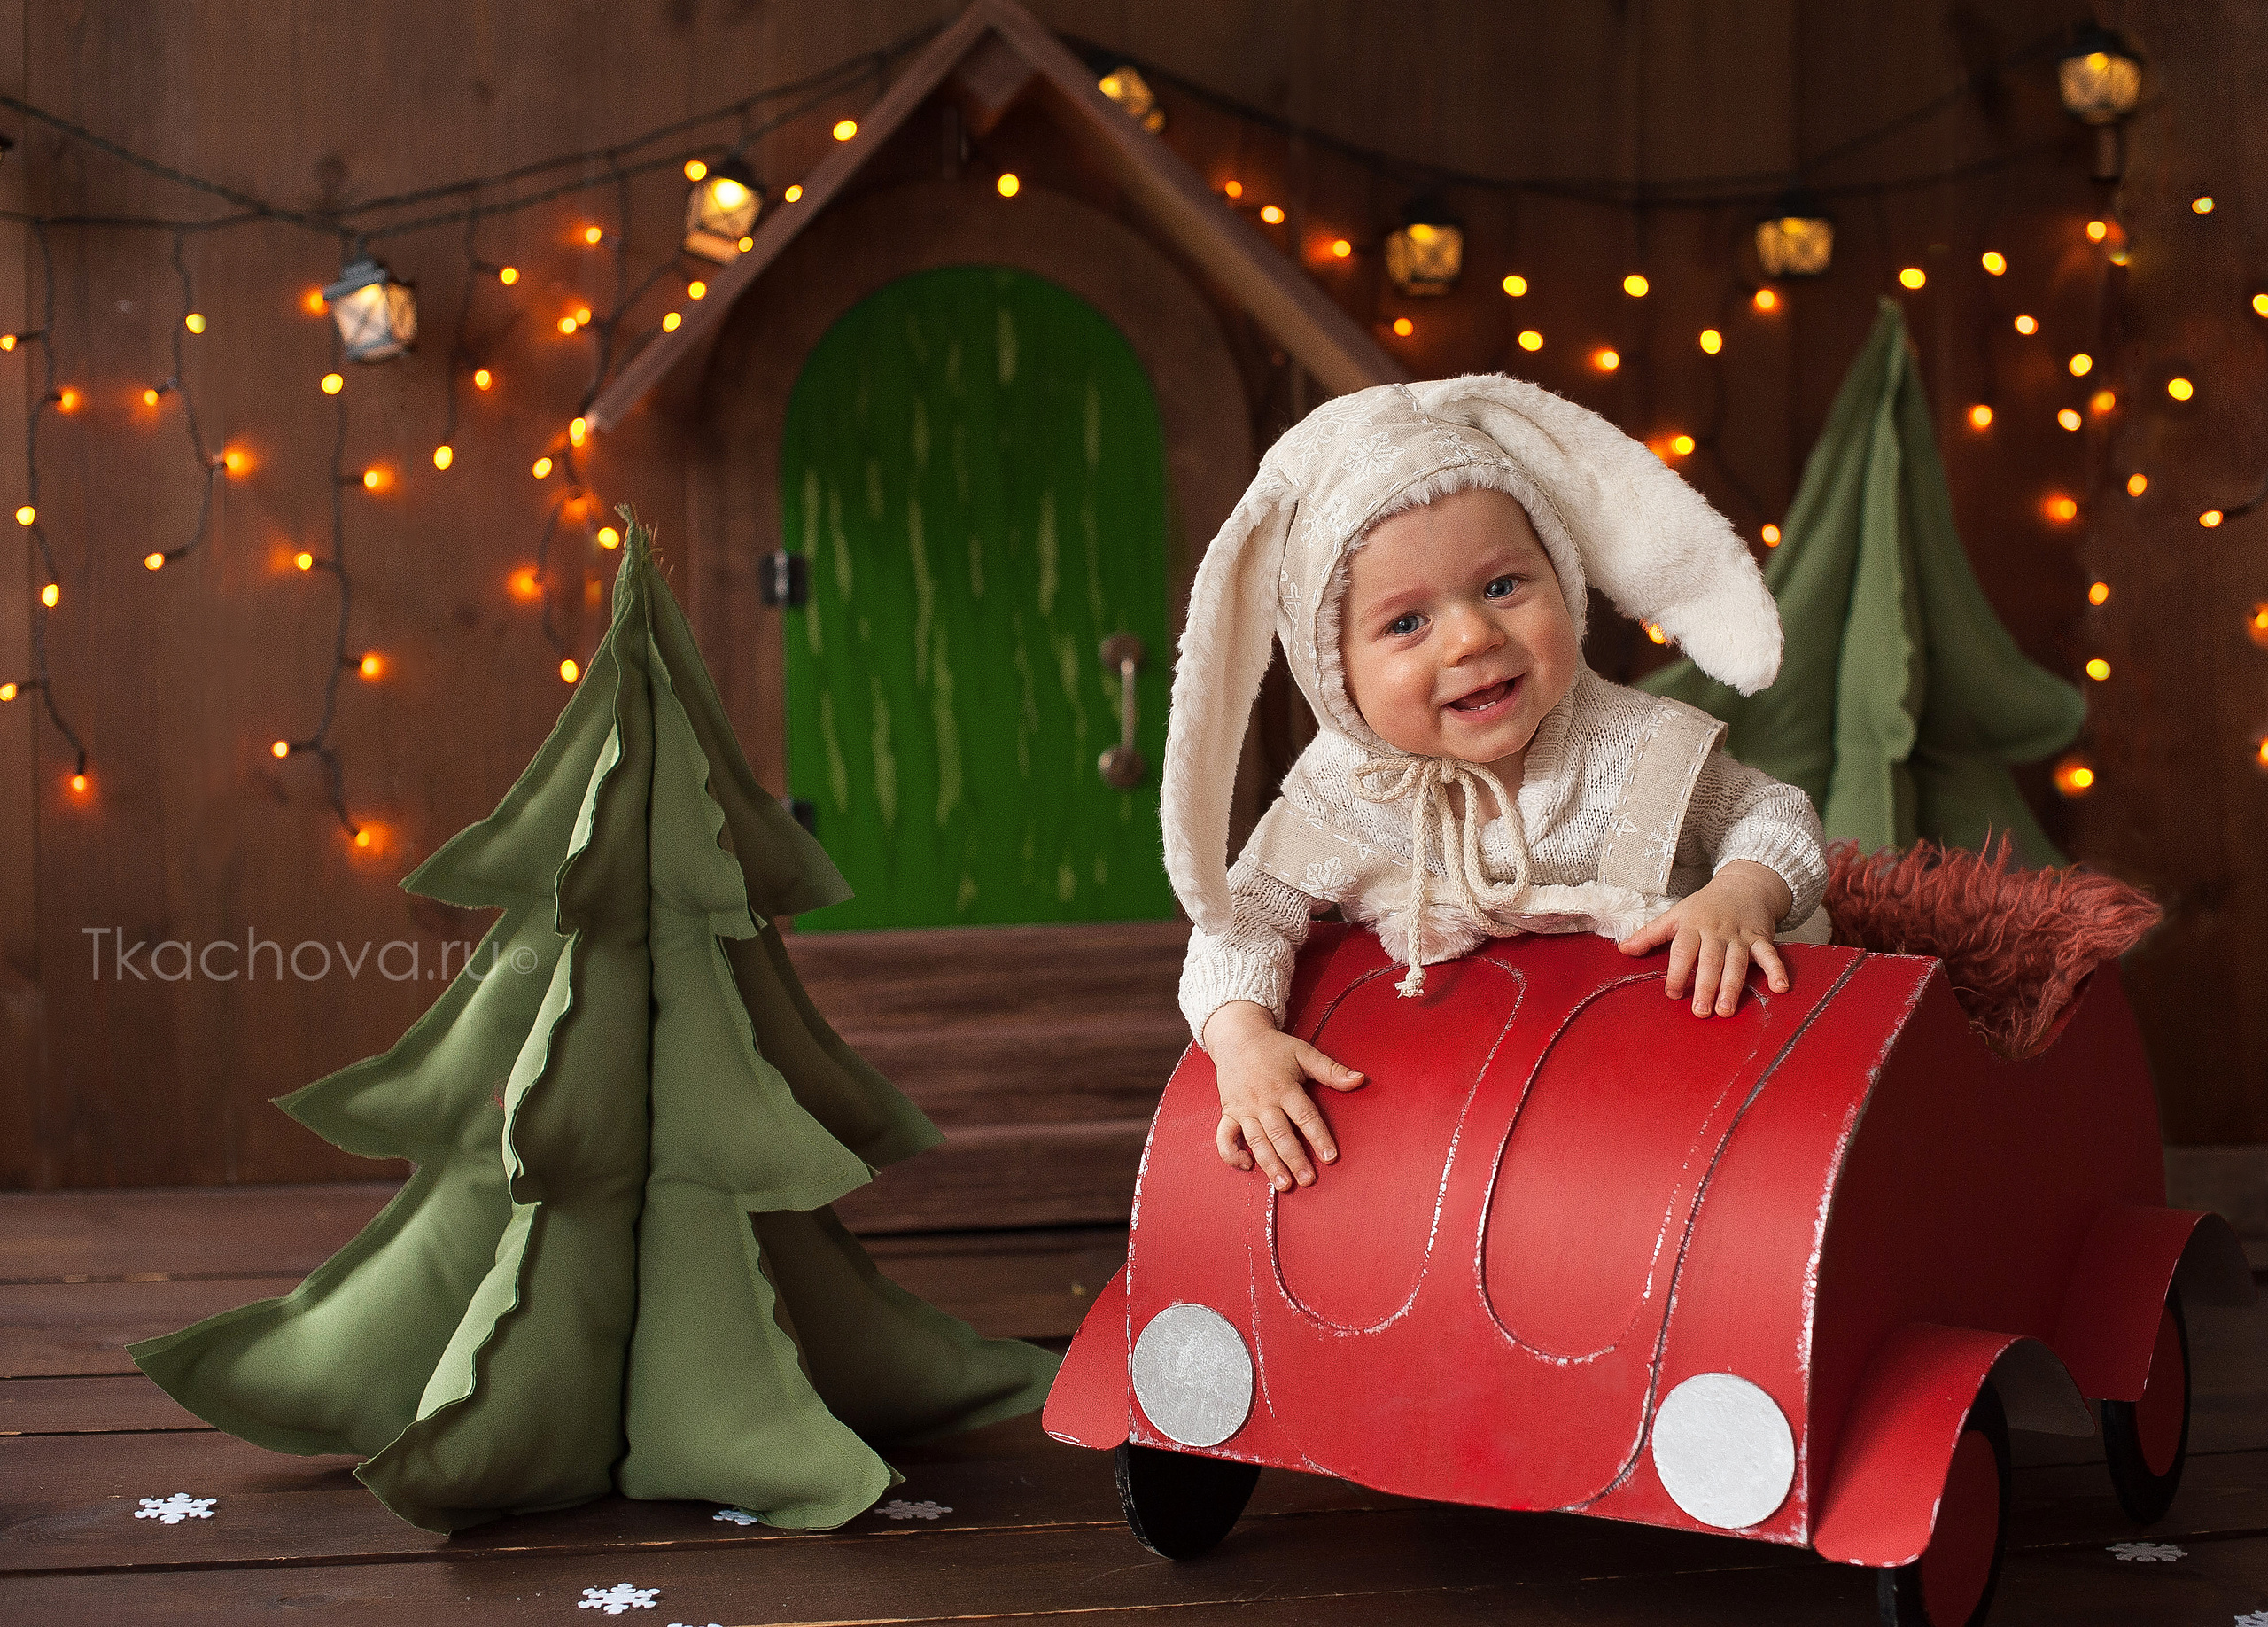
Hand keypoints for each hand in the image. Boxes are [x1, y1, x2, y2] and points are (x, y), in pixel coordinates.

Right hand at [1201, 1001, 1365, 1190]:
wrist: (1236, 1036)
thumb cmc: (1274, 1047)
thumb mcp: (1304, 1053)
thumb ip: (1331, 1070)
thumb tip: (1360, 1079)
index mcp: (1284, 1086)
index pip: (1305, 1116)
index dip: (1319, 1136)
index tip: (1330, 1156)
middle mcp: (1263, 1100)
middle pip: (1280, 1134)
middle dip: (1294, 1159)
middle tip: (1307, 1180)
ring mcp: (1243, 1108)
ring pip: (1257, 1140)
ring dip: (1269, 1164)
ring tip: (1283, 1184)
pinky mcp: (1229, 1113)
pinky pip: (1225, 1137)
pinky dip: (1232, 1154)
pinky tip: (1247, 1166)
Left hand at [1616, 859, 1793, 1017]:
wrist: (1744, 885)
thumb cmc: (1705, 905)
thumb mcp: (1676, 915)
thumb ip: (1650, 934)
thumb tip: (1623, 949)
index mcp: (1692, 926)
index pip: (1683, 949)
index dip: (1677, 971)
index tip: (1673, 992)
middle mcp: (1716, 931)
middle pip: (1710, 960)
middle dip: (1705, 986)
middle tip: (1700, 1011)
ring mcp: (1740, 936)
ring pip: (1737, 962)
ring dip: (1732, 986)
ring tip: (1726, 1009)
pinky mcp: (1761, 939)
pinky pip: (1770, 955)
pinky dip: (1776, 970)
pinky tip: (1780, 988)